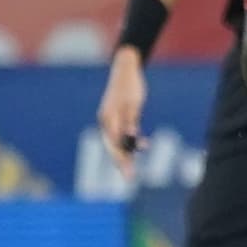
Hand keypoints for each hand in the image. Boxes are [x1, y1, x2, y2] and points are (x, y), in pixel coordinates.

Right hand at [95, 46, 146, 176]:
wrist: (125, 68)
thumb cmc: (131, 84)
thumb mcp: (134, 103)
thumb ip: (131, 121)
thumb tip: (132, 137)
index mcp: (109, 117)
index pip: (114, 144)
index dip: (122, 159)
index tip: (128, 172)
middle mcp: (106, 121)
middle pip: (112, 146)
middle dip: (121, 162)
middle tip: (130, 178)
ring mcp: (108, 119)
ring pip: (115, 142)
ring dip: (125, 154)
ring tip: (132, 169)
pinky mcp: (114, 117)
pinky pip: (119, 134)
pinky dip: (127, 143)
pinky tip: (140, 146)